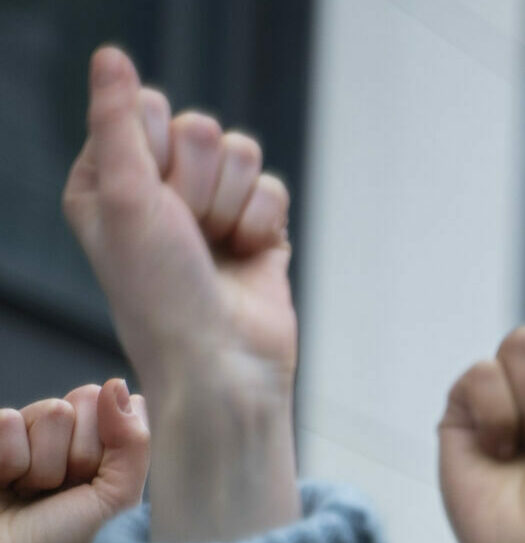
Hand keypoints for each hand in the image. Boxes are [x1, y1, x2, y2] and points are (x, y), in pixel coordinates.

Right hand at [0, 381, 151, 542]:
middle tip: (57, 492)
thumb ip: (132, 442)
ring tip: (28, 493)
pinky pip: (6, 420)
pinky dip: (6, 460)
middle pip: (82, 401)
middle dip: (73, 455)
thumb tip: (118, 385)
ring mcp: (24, 436)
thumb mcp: (116, 500)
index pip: (116, 407)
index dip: (104, 448)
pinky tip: (2, 485)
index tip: (91, 487)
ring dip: (39, 464)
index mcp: (103, 451)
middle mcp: (65, 438)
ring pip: (47, 411)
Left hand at [62, 46, 296, 542]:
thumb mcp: (123, 197)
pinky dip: (263, 225)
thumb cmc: (160, 294)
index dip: (159, 148)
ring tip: (217, 248)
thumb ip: (116, 120)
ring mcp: (211, 211)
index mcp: (109, 179)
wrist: (223, 364)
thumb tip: (110, 54)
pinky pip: (274, 188)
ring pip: (243, 153)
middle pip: (201, 128)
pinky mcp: (257, 230)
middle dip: (201, 181)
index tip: (151, 199)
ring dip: (233, 204)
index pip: (147, 109)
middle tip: (187, 231)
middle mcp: (158, 191)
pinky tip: (248, 258)